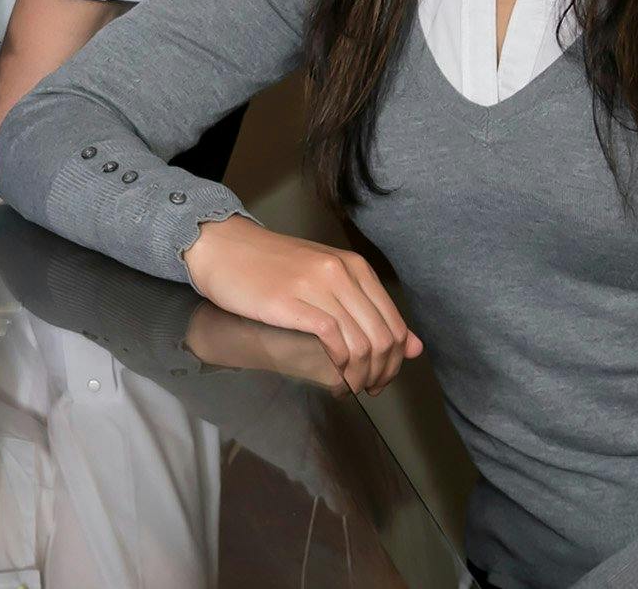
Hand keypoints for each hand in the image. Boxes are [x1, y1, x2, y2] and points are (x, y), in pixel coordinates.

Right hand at [181, 216, 420, 393]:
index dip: (394, 362)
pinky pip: (333, 342)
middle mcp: (342, 274)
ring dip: (360, 377)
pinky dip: (339, 369)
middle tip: (367, 390)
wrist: (222, 247)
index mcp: (355, 268)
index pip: (395, 325)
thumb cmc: (271, 266)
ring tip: (348, 388)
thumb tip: (415, 347)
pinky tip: (332, 380)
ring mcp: (317, 287)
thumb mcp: (326, 279)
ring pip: (361, 344)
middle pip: (383, 339)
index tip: (380, 379)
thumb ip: (368, 309)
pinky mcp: (291, 302)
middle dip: (381, 374)